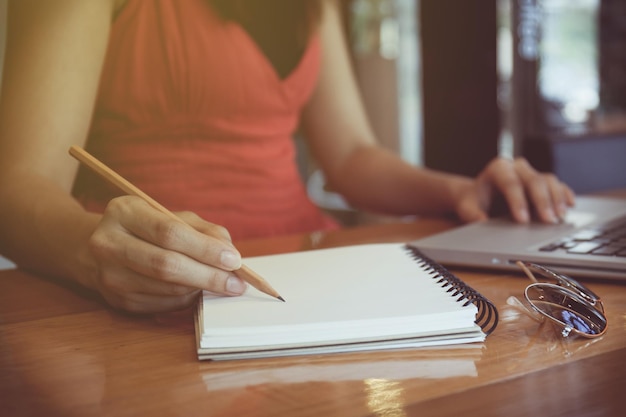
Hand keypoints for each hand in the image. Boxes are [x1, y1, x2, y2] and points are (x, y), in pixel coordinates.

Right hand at [87, 196, 246, 313]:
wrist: (96, 249)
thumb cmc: (145, 228)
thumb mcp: (170, 215)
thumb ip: (203, 230)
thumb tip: (231, 255)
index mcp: (124, 212)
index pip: (169, 232)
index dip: (205, 249)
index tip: (234, 260)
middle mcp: (109, 243)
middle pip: (166, 265)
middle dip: (208, 276)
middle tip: (236, 283)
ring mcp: (109, 275)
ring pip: (166, 288)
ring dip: (200, 288)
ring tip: (222, 285)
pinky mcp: (117, 300)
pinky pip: (162, 304)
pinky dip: (186, 299)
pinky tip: (197, 291)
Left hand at [455, 156, 574, 223]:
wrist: (479, 195)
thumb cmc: (474, 201)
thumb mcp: (467, 207)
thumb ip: (473, 214)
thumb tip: (483, 222)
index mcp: (498, 168)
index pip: (510, 182)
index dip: (517, 201)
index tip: (522, 220)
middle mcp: (517, 167)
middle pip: (533, 180)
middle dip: (541, 201)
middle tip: (548, 220)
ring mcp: (531, 173)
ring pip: (548, 180)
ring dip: (556, 199)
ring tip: (559, 218)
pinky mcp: (542, 182)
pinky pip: (557, 185)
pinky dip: (564, 195)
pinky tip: (570, 206)